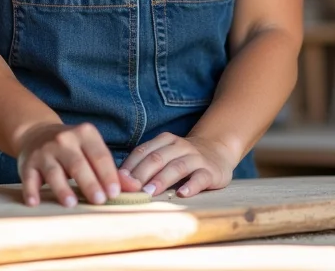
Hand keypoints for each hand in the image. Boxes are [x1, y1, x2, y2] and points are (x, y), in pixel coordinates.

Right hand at [16, 122, 140, 206]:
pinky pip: (29, 177)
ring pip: (54, 170)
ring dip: (62, 188)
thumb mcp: (91, 150)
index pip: (99, 155)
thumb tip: (136, 188)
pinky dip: (31, 190)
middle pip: (78, 164)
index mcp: (85, 134)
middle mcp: (64, 140)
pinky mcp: (28, 163)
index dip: (108, 174)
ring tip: (71, 204)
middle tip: (100, 200)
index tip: (115, 192)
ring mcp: (45, 151)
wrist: (37, 133)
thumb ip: (111, 169)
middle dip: (89, 182)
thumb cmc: (72, 147)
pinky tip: (35, 202)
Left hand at [120, 133, 235, 197]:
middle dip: (142, 174)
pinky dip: (190, 186)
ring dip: (161, 179)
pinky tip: (182, 194)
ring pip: (177, 167)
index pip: (143, 151)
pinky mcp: (210, 171)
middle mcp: (180, 146)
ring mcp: (195, 158)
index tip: (118, 181)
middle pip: (157, 158)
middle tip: (131, 189)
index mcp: (165, 140)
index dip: (129, 166)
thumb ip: (146, 165)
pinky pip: (200, 178)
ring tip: (149, 193)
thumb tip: (119, 181)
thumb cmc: (182, 158)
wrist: (217, 151)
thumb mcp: (165, 155)